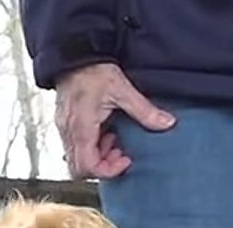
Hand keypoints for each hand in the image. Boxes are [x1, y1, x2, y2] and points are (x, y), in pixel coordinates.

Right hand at [53, 63, 174, 178]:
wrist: (76, 53)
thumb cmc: (93, 70)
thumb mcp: (123, 90)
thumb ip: (145, 111)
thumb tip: (166, 123)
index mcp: (81, 128)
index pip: (88, 167)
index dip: (109, 170)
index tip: (126, 159)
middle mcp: (69, 132)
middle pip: (79, 169)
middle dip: (103, 166)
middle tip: (120, 153)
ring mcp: (65, 128)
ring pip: (77, 159)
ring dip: (98, 156)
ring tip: (115, 139)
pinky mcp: (66, 123)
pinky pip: (76, 146)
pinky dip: (92, 146)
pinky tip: (105, 132)